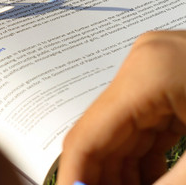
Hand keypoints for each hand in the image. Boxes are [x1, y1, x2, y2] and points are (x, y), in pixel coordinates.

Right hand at [57, 31, 185, 184]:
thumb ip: (168, 181)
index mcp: (147, 74)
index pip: (89, 135)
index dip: (74, 175)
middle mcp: (142, 68)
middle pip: (102, 136)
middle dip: (97, 177)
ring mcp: (154, 72)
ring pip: (121, 134)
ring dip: (119, 173)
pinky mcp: (167, 81)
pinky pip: (142, 127)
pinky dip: (140, 159)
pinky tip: (143, 181)